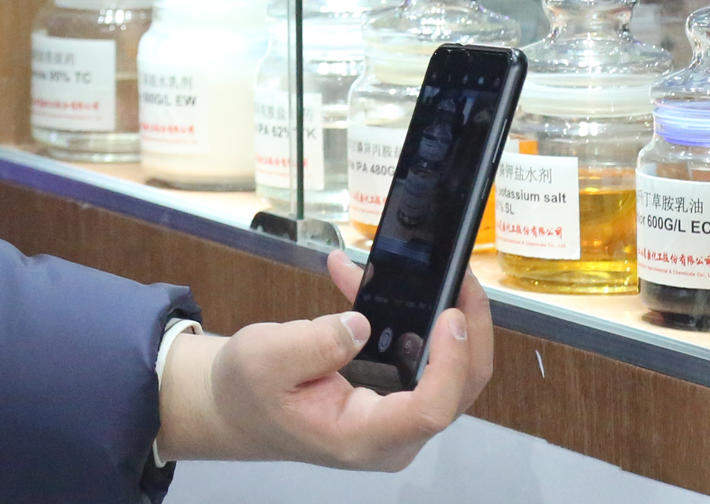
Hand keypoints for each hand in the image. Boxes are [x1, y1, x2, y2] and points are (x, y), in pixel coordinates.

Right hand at [154, 248, 492, 470]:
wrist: (239, 406)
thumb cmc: (249, 391)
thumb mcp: (265, 358)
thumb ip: (313, 343)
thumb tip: (362, 325)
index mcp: (360, 437)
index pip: (427, 412)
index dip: (449, 364)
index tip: (448, 315)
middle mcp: (390, 436)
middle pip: (457, 392)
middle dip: (470, 331)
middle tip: (462, 276)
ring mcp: (397, 419)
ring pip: (451, 375)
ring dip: (448, 318)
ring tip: (432, 272)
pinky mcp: (395, 397)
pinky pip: (425, 360)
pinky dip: (416, 318)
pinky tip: (374, 282)